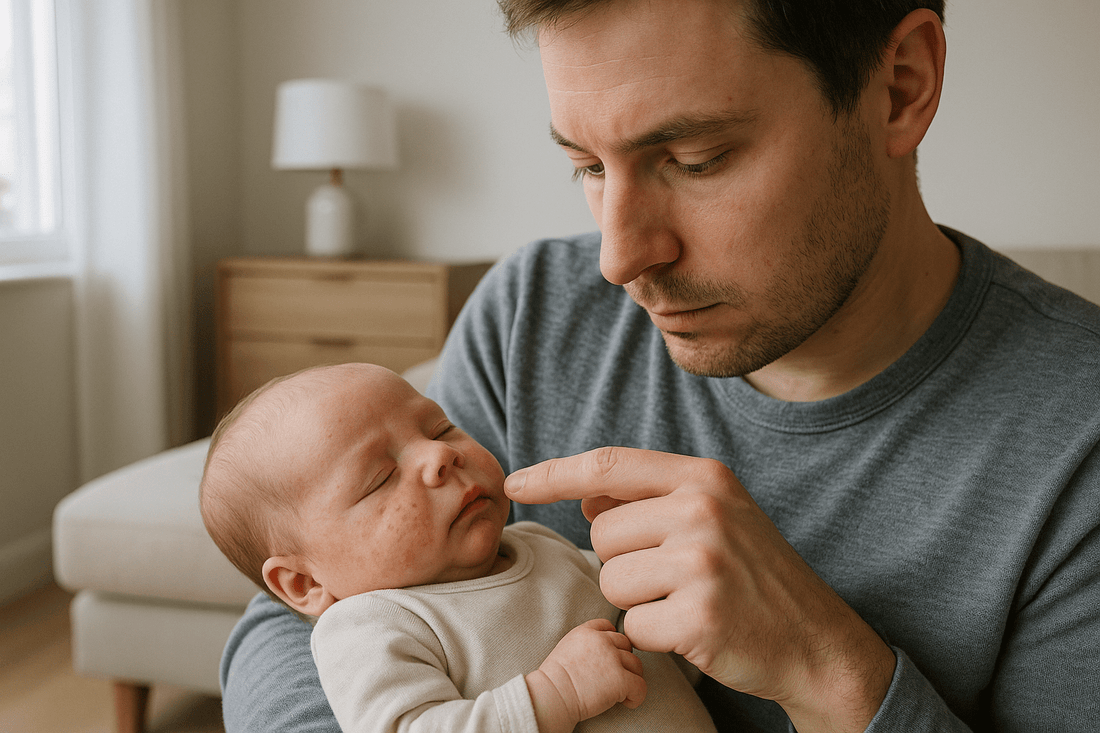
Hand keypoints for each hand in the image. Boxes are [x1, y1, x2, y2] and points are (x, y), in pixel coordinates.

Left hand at [506, 447, 895, 732]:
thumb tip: (586, 495)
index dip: (554, 473)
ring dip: (637, 601)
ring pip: (611, 581)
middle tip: (675, 577)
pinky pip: (633, 625)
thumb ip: (651, 499)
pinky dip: (654, 636)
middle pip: (601, 535)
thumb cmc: (753, 574)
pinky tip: (695, 631)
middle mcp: (702, 510)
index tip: (515, 483)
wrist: (815, 640)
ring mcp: (702, 562)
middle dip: (623, 562)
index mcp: (703, 477)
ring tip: (686, 601)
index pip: (608, 465)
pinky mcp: (699, 616)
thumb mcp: (714, 516)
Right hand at [525, 618, 645, 732]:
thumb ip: (584, 644)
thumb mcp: (565, 649)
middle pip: (626, 645)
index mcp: (586, 632)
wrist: (552, 695)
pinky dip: (636, 696)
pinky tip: (626, 702)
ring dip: (631, 677)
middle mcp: (602, 641)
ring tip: (621, 692)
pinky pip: (640, 686)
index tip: (611, 656)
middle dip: (623, 660)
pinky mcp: (620, 679)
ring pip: (636, 665)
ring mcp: (613, 659)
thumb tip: (600, 655)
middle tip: (615, 677)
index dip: (613, 642)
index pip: (608, 627)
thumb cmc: (553, 681)